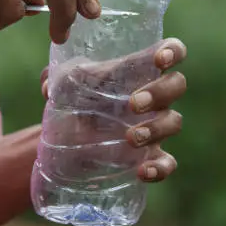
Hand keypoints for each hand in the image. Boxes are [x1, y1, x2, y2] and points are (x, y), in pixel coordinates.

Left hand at [40, 38, 186, 182]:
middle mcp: (154, 96)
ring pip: (174, 122)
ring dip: (156, 128)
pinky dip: (160, 168)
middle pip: (177, 85)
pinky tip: (143, 173)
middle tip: (132, 104)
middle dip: (159, 92)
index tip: (159, 60)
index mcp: (140, 69)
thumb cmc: (75, 98)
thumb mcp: (65, 83)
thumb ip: (56, 77)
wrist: (68, 137)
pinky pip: (167, 162)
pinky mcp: (151, 156)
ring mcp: (156, 126)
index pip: (171, 52)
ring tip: (130, 138)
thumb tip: (49, 87)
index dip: (172, 52)